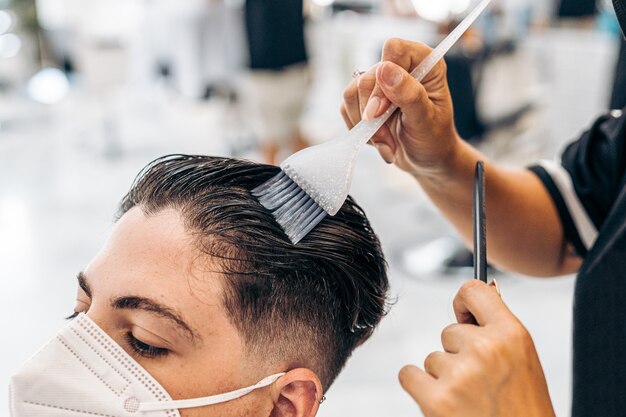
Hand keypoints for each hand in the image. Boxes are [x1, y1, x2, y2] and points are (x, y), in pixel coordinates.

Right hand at [340, 38, 458, 176]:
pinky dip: (361, 131)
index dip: (383, 78)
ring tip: (387, 143)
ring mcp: (379, 83)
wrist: (426, 159)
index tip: (383, 110)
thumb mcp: (426, 120)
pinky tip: (380, 141)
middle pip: (368, 78)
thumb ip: (408, 94)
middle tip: (387, 139)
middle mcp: (400, 67)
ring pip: (352, 93)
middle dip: (374, 115)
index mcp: (424, 62)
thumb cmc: (434, 138)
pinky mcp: (364, 99)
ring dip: (367, 127)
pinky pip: (346, 108)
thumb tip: (384, 70)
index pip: (394, 50)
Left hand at [399, 280, 555, 416]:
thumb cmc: (523, 412)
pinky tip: (445, 405)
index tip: (464, 317)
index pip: (474, 291)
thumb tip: (469, 310)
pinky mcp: (436, 398)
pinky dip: (420, 389)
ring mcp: (459, 374)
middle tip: (481, 384)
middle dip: (458, 355)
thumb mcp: (524, 363)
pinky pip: (408, 374)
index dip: (464, 304)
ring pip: (432, 357)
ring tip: (470, 400)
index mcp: (512, 335)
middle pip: (449, 332)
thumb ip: (498, 333)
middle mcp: (486, 349)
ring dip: (444, 377)